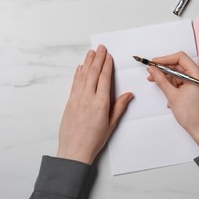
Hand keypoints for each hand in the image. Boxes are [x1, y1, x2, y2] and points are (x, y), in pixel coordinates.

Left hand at [57, 45, 132, 163]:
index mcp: (100, 103)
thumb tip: (128, 94)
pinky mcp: (69, 102)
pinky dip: (77, 74)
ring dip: (87, 62)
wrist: (74, 150)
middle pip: (93, 73)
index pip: (104, 79)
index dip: (106, 65)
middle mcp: (88, 98)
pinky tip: (79, 68)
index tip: (109, 56)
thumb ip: (119, 107)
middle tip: (101, 48)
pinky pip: (74, 84)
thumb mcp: (111, 124)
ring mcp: (77, 99)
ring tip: (90, 52)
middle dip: (98, 59)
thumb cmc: (94, 140)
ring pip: (82, 76)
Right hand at [147, 51, 198, 148]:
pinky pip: (181, 79)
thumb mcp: (172, 95)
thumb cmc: (191, 115)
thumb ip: (161, 80)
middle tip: (151, 72)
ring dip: (167, 77)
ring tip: (155, 81)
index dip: (165, 59)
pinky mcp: (196, 85)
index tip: (154, 63)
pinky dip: (172, 83)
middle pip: (179, 65)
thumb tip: (152, 70)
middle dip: (164, 69)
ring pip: (179, 72)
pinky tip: (166, 89)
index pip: (180, 58)